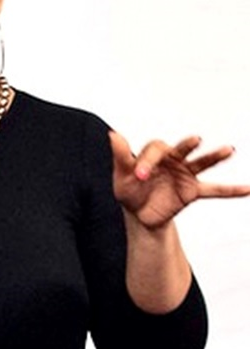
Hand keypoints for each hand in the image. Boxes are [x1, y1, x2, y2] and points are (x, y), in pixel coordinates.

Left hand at [110, 132, 249, 229]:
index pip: (155, 150)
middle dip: (186, 146)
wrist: (139, 214)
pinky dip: (231, 190)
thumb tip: (112, 134)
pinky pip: (214, 190)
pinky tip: (248, 189)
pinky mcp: (193, 191)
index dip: (147, 162)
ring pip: (202, 163)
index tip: (139, 175)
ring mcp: (185, 174)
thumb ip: (120, 156)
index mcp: (154, 153)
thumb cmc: (129, 191)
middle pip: (182, 148)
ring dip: (215, 156)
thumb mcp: (120, 176)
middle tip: (195, 140)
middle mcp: (173, 160)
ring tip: (229, 150)